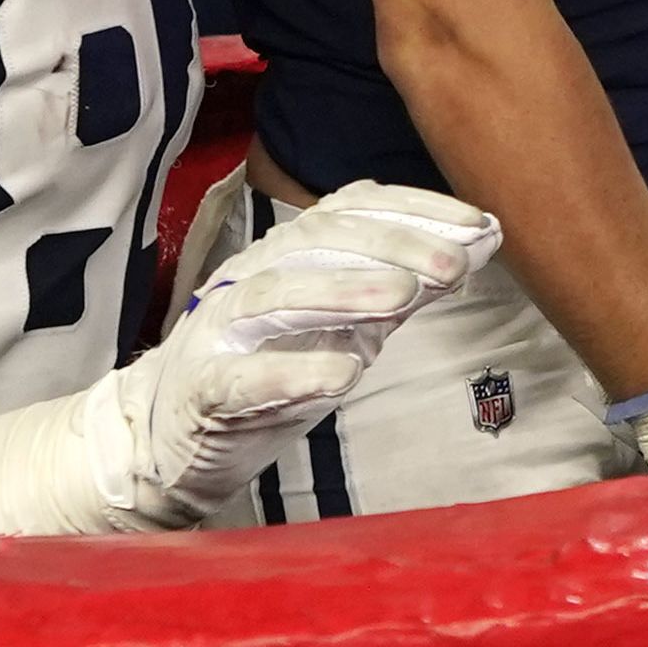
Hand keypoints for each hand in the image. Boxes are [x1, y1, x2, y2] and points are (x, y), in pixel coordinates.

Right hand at [0, 182, 496, 535]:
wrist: (165, 436)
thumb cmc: (264, 374)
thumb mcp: (340, 326)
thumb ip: (397, 289)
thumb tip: (474, 250)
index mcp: (290, 255)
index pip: (354, 210)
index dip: (418, 210)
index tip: (482, 225)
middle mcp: (255, 278)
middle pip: (323, 243)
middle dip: (394, 247)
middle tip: (455, 264)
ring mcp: (223, 331)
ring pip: (281, 293)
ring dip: (346, 292)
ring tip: (403, 298)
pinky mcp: (203, 390)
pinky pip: (244, 377)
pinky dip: (292, 372)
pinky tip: (338, 378)